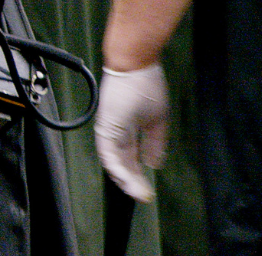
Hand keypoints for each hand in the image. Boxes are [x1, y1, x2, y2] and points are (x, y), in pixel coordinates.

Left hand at [96, 64, 167, 202]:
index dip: (138, 175)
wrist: (135, 64)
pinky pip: (108, 152)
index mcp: (127, 131)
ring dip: (125, 179)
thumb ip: (154, 142)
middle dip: (132, 183)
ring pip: (113, 162)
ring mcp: (108, 130)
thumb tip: (154, 164)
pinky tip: (127, 178)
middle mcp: (115, 133)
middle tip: (143, 197)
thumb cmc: (145, 85)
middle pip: (121, 164)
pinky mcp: (105, 125)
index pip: (130, 160)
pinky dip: (117, 167)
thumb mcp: (156, 119)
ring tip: (138, 193)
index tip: (148, 190)